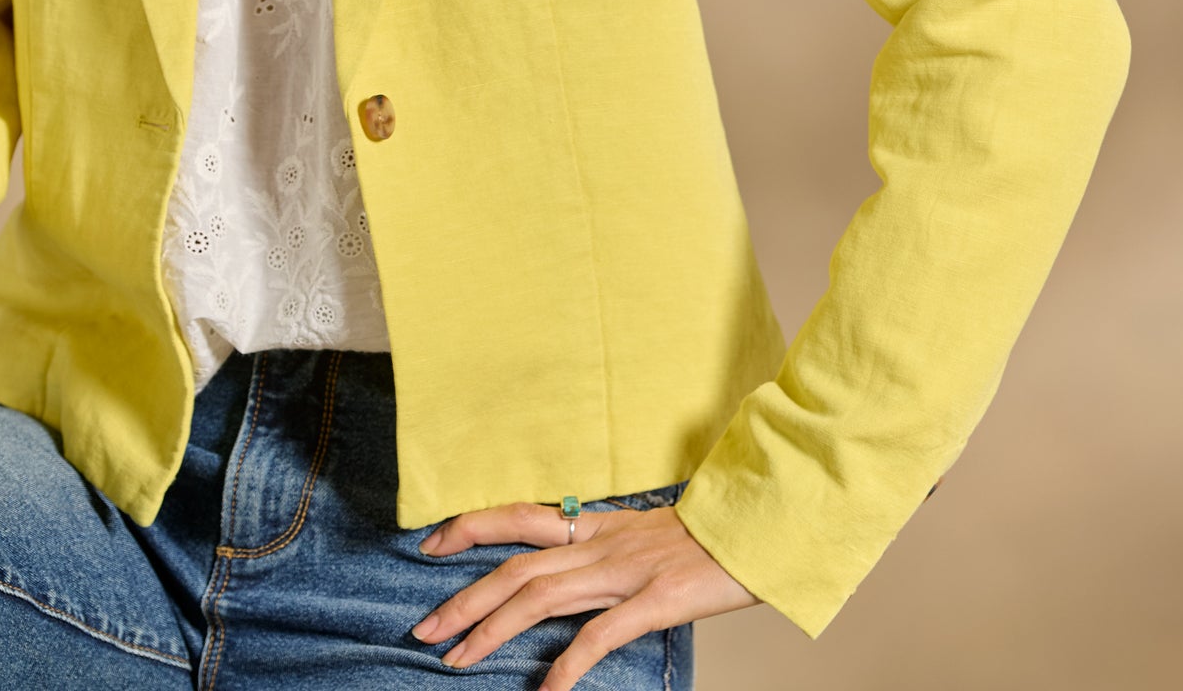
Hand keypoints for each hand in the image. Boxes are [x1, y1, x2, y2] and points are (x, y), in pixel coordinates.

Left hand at [409, 497, 759, 689]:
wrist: (757, 525)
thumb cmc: (704, 537)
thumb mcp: (642, 533)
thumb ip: (602, 546)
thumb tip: (566, 564)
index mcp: (596, 524)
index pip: (518, 517)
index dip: (470, 527)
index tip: (429, 543)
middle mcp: (599, 544)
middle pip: (515, 568)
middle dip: (464, 599)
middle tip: (424, 630)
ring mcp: (624, 572)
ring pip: (540, 597)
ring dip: (492, 630)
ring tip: (457, 659)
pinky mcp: (654, 602)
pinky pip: (601, 635)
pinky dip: (569, 665)